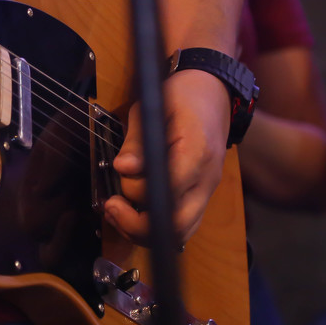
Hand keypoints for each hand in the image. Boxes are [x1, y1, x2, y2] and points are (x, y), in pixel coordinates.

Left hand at [103, 69, 231, 243]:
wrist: (213, 91)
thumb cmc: (180, 94)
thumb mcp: (152, 107)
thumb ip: (137, 140)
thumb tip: (123, 168)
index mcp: (196, 151)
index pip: (170, 190)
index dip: (139, 193)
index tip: (115, 188)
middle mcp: (207, 178)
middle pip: (177, 225)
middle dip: (138, 225)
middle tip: (111, 207)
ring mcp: (208, 190)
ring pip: (182, 233)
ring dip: (145, 231)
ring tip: (116, 212)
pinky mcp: (202, 195)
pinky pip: (183, 225)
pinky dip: (157, 227)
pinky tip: (133, 213)